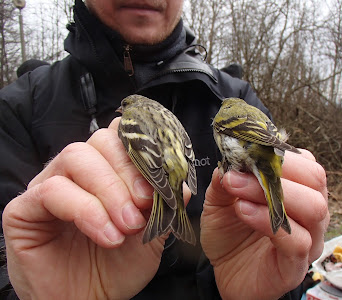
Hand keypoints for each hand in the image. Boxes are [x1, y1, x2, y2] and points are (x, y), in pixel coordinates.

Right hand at [3, 118, 178, 298]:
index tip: (161, 183)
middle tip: (143, 206)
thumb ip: (165, 205)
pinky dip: (87, 210)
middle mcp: (77, 172)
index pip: (122, 137)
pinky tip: (107, 236)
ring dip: (109, 191)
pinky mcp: (25, 208)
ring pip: (77, 158)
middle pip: (101, 140)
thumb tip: (183, 185)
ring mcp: (49, 184)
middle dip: (128, 173)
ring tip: (127, 226)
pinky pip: (53, 190)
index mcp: (107, 171)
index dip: (144, 153)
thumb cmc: (118, 265)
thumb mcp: (152, 234)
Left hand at [201, 150, 328, 299]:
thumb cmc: (229, 232)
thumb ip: (226, 179)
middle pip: (315, 179)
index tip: (244, 153)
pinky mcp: (297, 265)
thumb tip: (231, 158)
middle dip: (276, 171)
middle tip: (237, 174)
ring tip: (238, 195)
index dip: (277, 154)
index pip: (305, 162)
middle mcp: (310, 213)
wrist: (224, 271)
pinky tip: (243, 212)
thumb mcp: (220, 200)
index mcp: (297, 190)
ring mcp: (309, 239)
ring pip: (313, 207)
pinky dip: (268, 221)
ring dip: (272, 194)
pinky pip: (297, 241)